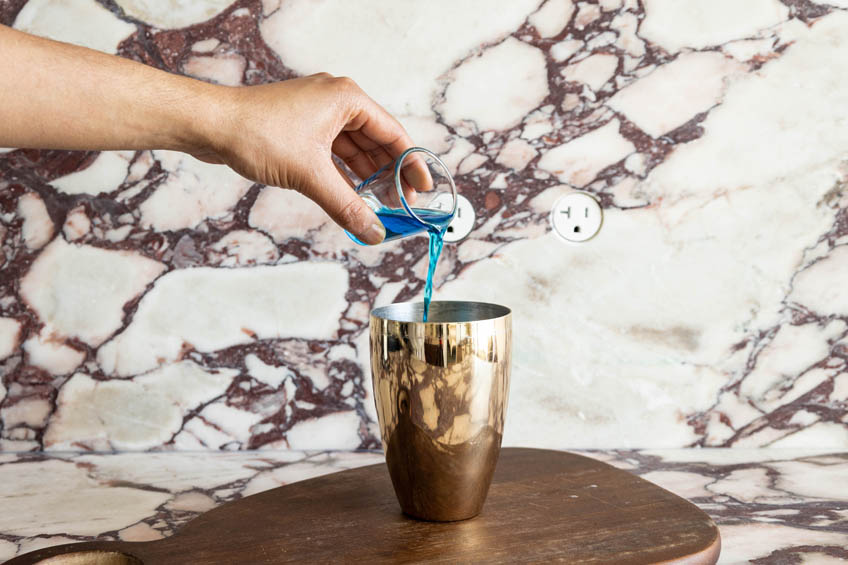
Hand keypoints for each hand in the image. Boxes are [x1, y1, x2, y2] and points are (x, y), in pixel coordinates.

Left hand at [191, 74, 418, 244]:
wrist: (210, 125)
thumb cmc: (256, 133)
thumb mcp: (310, 175)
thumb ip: (347, 206)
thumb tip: (374, 231)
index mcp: (346, 99)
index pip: (393, 134)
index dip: (411, 164)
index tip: (422, 190)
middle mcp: (336, 101)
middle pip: (376, 142)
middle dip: (389, 174)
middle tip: (402, 204)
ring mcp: (318, 114)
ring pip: (354, 150)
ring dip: (366, 176)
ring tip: (380, 204)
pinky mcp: (302, 128)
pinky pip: (334, 153)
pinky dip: (344, 174)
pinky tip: (352, 196)